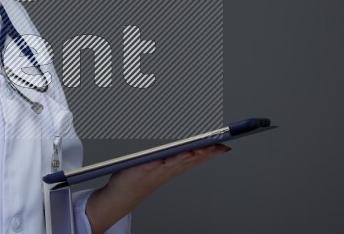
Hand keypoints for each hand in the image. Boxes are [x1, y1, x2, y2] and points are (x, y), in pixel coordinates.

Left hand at [84, 144, 230, 233]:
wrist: (119, 197)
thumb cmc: (136, 180)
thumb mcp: (155, 167)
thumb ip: (169, 158)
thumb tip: (184, 148)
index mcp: (169, 167)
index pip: (193, 158)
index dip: (209, 153)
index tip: (224, 147)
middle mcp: (165, 170)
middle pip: (189, 159)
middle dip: (204, 152)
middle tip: (219, 145)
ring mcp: (154, 172)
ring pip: (176, 162)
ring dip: (190, 156)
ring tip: (203, 148)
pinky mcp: (142, 170)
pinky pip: (157, 164)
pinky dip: (169, 160)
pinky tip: (178, 155)